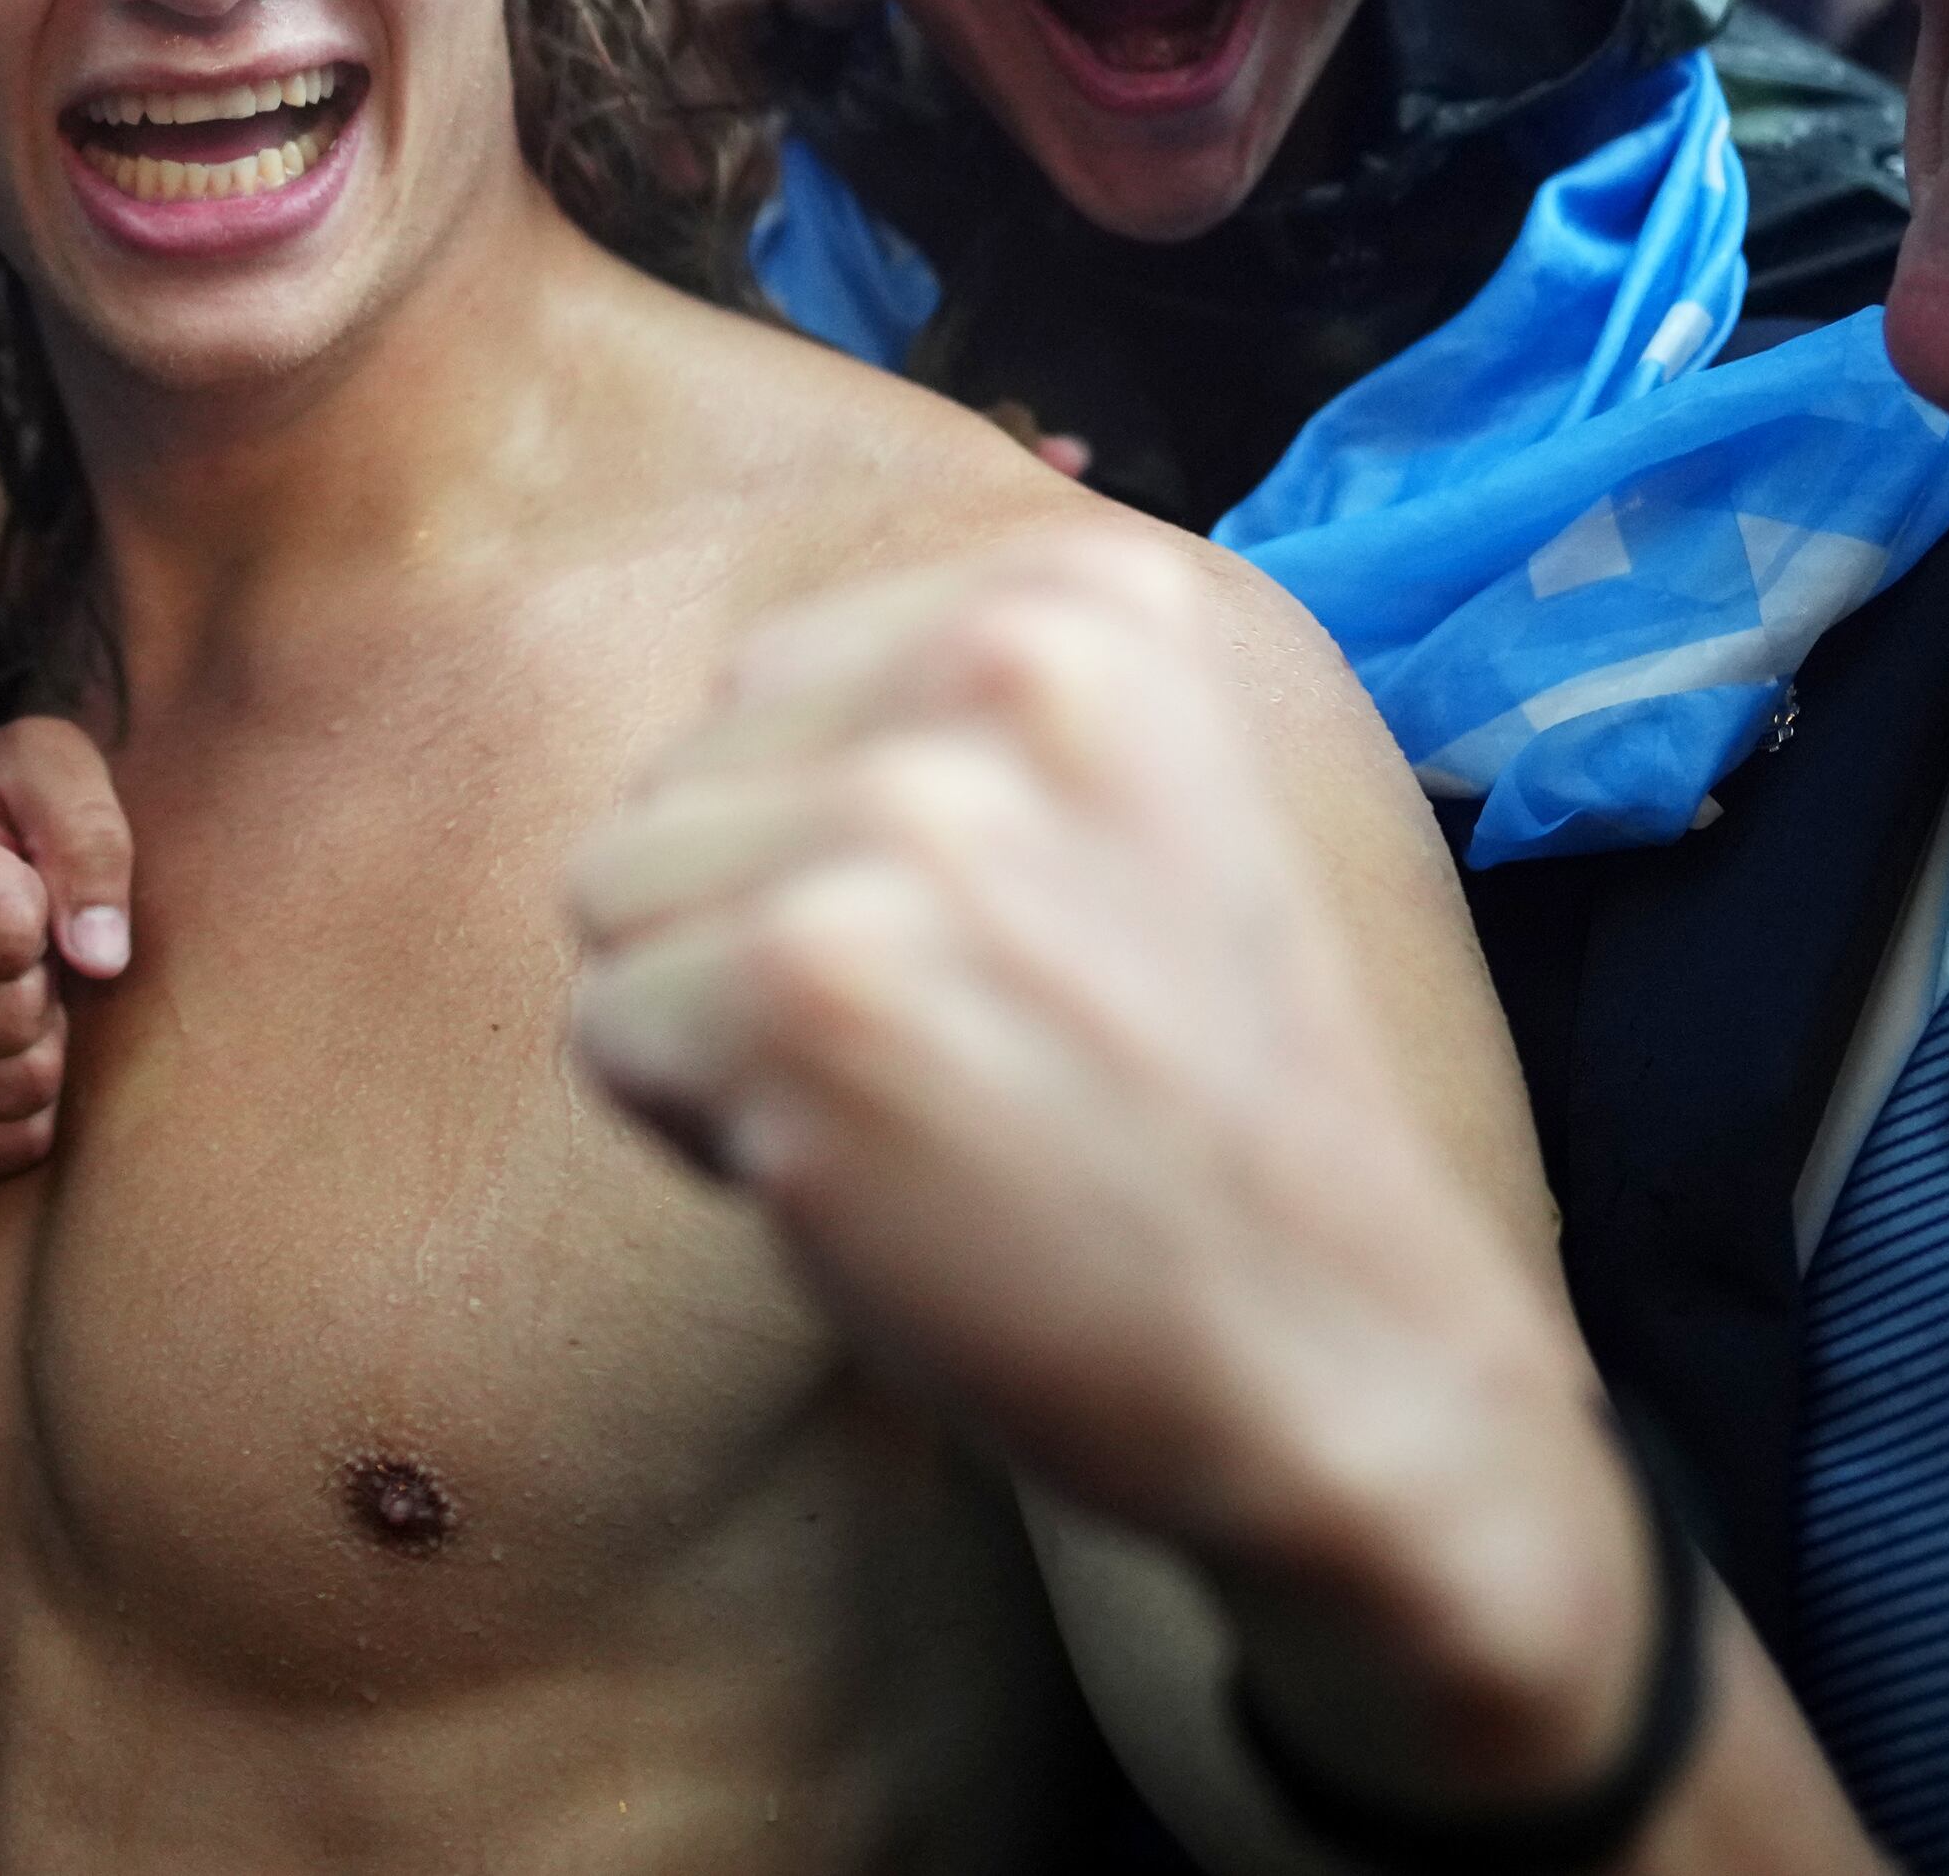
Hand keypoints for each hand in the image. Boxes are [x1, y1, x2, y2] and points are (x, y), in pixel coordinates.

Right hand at [0, 717, 133, 1181]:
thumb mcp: (38, 766)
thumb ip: (86, 835)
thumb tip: (102, 956)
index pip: (9, 928)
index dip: (43, 903)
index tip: (10, 875)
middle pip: (10, 1017)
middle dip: (41, 975)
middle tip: (7, 940)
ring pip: (8, 1088)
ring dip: (35, 1039)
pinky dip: (20, 1102)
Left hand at [562, 538, 1647, 1801]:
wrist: (1338, 1352)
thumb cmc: (1191, 1100)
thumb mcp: (1125, 801)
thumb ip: (937, 713)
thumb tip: (709, 694)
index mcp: (1086, 596)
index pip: (765, 684)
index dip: (829, 851)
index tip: (994, 953)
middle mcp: (999, 666)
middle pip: (676, 778)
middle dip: (760, 930)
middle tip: (958, 1046)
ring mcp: (904, 822)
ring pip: (618, 900)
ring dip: (722, 1032)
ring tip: (916, 1100)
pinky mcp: (813, 987)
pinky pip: (611, 1032)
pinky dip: (705, 1132)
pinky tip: (877, 1173)